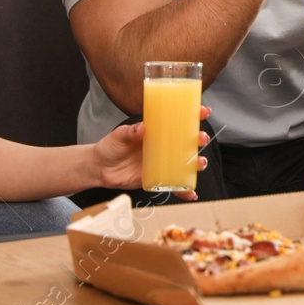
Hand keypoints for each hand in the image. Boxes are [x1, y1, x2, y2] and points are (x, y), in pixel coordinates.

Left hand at [91, 106, 210, 200]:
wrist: (100, 169)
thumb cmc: (110, 147)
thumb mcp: (119, 136)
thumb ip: (130, 132)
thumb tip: (142, 128)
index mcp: (157, 132)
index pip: (179, 121)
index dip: (193, 115)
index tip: (203, 112)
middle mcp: (164, 146)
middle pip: (188, 142)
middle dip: (199, 139)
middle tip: (200, 139)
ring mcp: (162, 163)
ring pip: (186, 163)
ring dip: (197, 163)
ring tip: (200, 163)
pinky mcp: (158, 178)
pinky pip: (174, 185)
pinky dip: (184, 190)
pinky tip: (191, 193)